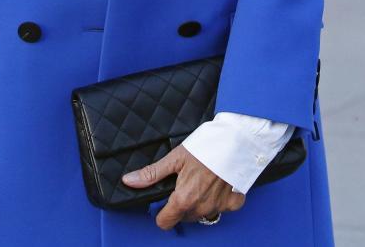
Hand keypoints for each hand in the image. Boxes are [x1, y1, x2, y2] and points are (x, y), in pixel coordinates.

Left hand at [122, 145, 245, 229]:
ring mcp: (219, 208)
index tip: (161, 199)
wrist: (235, 143)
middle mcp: (202, 208)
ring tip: (198, 180)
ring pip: (201, 214)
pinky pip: (220, 208)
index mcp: (184, 199)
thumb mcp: (174, 158)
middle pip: (183, 217)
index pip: (165, 222)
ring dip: (197, 203)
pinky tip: (215, 183)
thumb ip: (152, 174)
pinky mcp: (233, 203)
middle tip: (182, 183)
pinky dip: (216, 199)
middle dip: (179, 205)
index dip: (160, 212)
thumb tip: (129, 181)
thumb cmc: (204, 147)